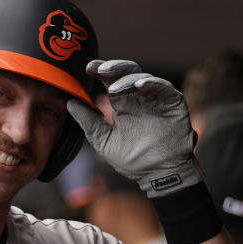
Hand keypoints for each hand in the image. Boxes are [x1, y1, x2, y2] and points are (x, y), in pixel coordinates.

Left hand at [67, 59, 202, 196]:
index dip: (100, 71)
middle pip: (126, 73)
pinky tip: (140, 85)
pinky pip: (164, 88)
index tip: (88, 68)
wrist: (158, 175)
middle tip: (100, 69)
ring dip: (127, 79)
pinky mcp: (173, 103)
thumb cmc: (133, 159)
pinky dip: (152, 83)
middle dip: (113, 68)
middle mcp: (138, 98)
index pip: (110, 81)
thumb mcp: (104, 140)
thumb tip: (69, 103)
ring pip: (143, 78)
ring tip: (114, 89)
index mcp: (122, 104)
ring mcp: (156, 99)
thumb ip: (88, 122)